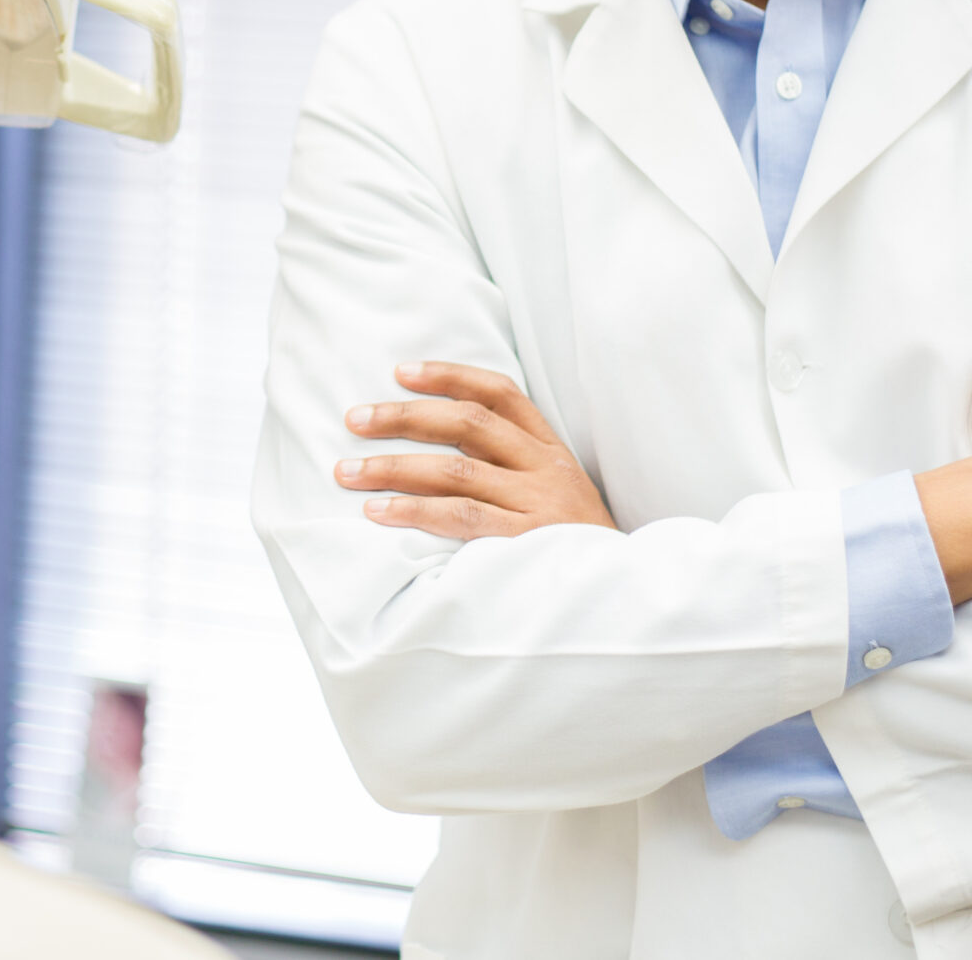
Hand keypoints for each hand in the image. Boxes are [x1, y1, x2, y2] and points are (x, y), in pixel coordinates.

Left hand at [336, 361, 617, 538]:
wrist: (623, 599)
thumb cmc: (573, 547)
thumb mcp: (555, 493)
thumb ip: (508, 465)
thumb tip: (434, 443)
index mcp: (550, 450)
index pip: (499, 393)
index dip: (449, 376)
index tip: (401, 373)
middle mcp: (545, 469)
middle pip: (467, 423)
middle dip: (404, 418)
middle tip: (355, 420)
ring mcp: (537, 506)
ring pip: (455, 471)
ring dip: (394, 468)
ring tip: (348, 473)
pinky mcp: (526, 544)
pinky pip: (462, 519)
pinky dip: (416, 511)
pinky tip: (380, 512)